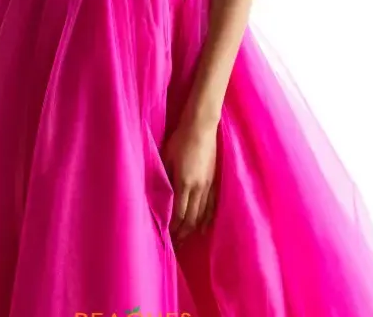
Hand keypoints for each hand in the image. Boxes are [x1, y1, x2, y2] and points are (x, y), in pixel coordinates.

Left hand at [161, 114, 217, 242]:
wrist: (201, 127)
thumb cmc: (179, 140)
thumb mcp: (165, 157)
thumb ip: (163, 177)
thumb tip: (158, 195)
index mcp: (184, 183)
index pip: (178, 214)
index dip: (173, 228)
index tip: (166, 238)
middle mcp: (198, 188)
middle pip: (191, 218)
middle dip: (182, 234)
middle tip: (175, 245)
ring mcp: (208, 185)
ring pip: (202, 214)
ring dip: (194, 229)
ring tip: (186, 239)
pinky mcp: (214, 181)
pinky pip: (212, 206)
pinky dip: (207, 219)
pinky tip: (204, 228)